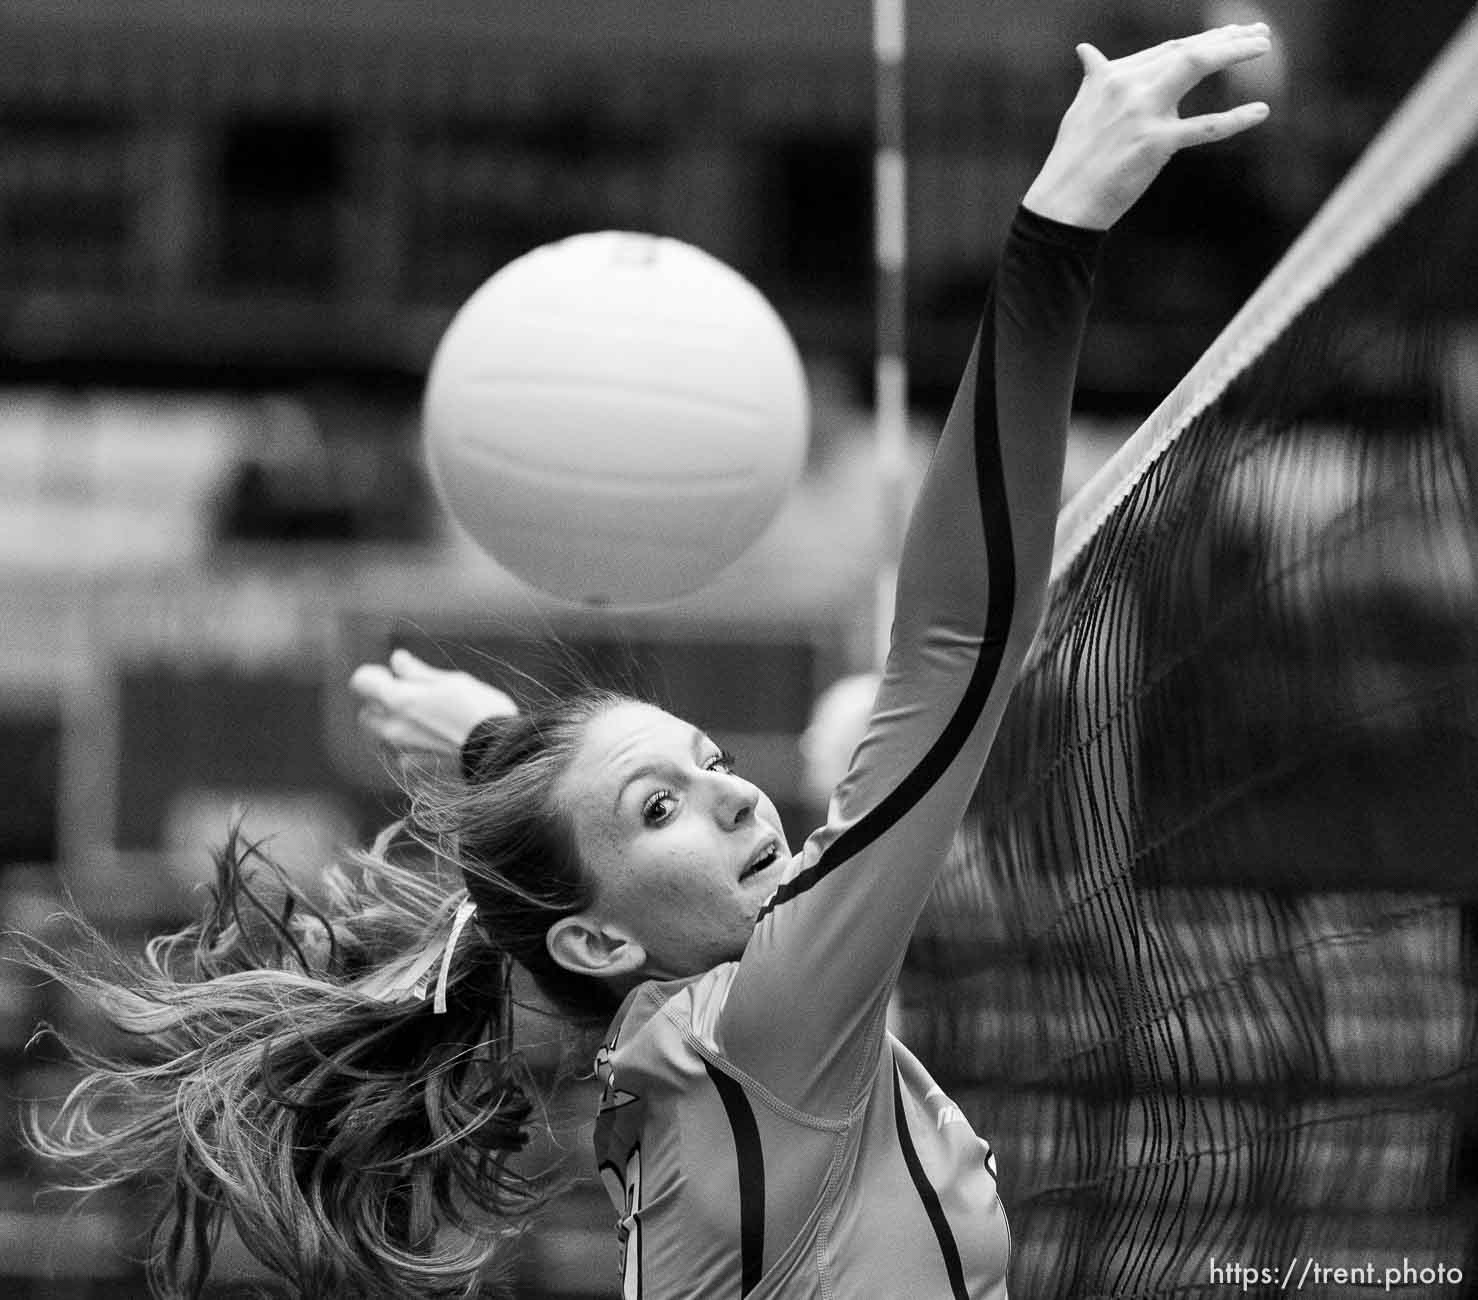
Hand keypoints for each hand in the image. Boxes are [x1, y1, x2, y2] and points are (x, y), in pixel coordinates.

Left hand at [349, 649, 516, 758]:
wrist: (502, 755)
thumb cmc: (482, 712)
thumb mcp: (453, 682)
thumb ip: (418, 673)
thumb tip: (396, 660)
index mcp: (399, 700)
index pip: (361, 681)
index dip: (375, 675)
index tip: (394, 676)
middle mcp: (391, 729)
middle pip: (366, 714)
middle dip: (381, 705)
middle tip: (411, 699)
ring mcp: (401, 754)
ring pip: (381, 738)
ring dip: (394, 728)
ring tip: (427, 723)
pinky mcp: (414, 773)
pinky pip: (400, 757)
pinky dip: (410, 749)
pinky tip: (436, 744)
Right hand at [1023, 23, 1271, 230]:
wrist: (1062, 203)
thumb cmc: (1072, 161)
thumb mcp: (1080, 109)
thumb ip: (1094, 78)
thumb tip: (1085, 50)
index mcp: (1111, 76)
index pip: (1166, 50)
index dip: (1202, 40)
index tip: (1228, 34)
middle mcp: (1128, 86)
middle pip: (1186, 49)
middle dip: (1226, 37)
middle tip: (1258, 33)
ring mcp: (1143, 112)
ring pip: (1197, 66)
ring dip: (1235, 52)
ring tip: (1263, 46)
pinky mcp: (1156, 143)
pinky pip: (1205, 127)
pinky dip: (1236, 119)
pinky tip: (1261, 111)